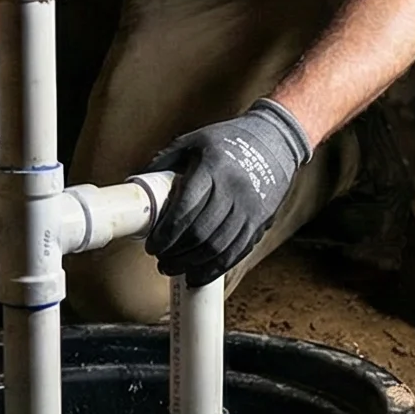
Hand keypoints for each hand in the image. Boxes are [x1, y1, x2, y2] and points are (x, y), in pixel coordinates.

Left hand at [142, 99, 310, 285]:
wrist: (276, 138)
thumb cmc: (228, 139)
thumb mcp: (195, 139)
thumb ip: (166, 159)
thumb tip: (138, 181)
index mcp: (213, 168)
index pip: (185, 209)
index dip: (165, 234)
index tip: (152, 245)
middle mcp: (234, 190)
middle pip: (200, 234)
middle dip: (175, 253)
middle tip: (160, 259)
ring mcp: (250, 208)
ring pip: (218, 248)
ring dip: (192, 264)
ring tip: (174, 268)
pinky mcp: (261, 222)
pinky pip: (237, 252)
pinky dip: (215, 268)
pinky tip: (198, 275)